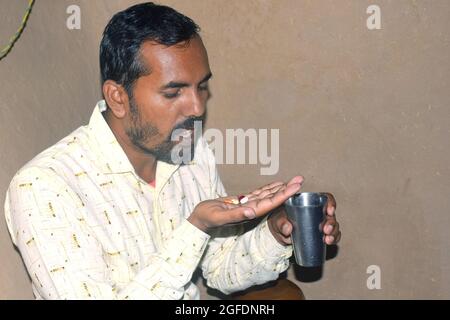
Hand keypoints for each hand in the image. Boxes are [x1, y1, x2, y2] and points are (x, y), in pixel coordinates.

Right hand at [187, 176, 303, 231]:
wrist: (199, 220)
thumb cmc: (207, 218)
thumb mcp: (219, 217)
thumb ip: (235, 215)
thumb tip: (251, 212)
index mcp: (248, 214)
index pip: (270, 203)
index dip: (283, 195)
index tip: (295, 188)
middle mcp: (251, 210)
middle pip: (273, 198)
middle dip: (287, 190)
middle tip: (300, 180)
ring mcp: (247, 206)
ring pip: (267, 195)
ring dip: (280, 188)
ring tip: (293, 181)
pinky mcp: (242, 202)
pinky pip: (258, 194)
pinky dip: (268, 188)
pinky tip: (276, 184)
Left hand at [268, 192, 340, 245]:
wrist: (278, 234)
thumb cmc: (279, 221)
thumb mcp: (278, 220)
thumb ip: (281, 223)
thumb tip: (288, 228)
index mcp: (309, 203)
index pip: (325, 198)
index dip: (330, 203)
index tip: (329, 211)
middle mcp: (318, 212)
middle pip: (331, 214)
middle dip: (331, 222)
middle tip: (326, 229)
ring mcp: (320, 224)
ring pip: (334, 226)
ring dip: (334, 232)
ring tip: (327, 239)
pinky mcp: (321, 235)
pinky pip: (333, 236)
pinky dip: (334, 239)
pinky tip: (329, 242)